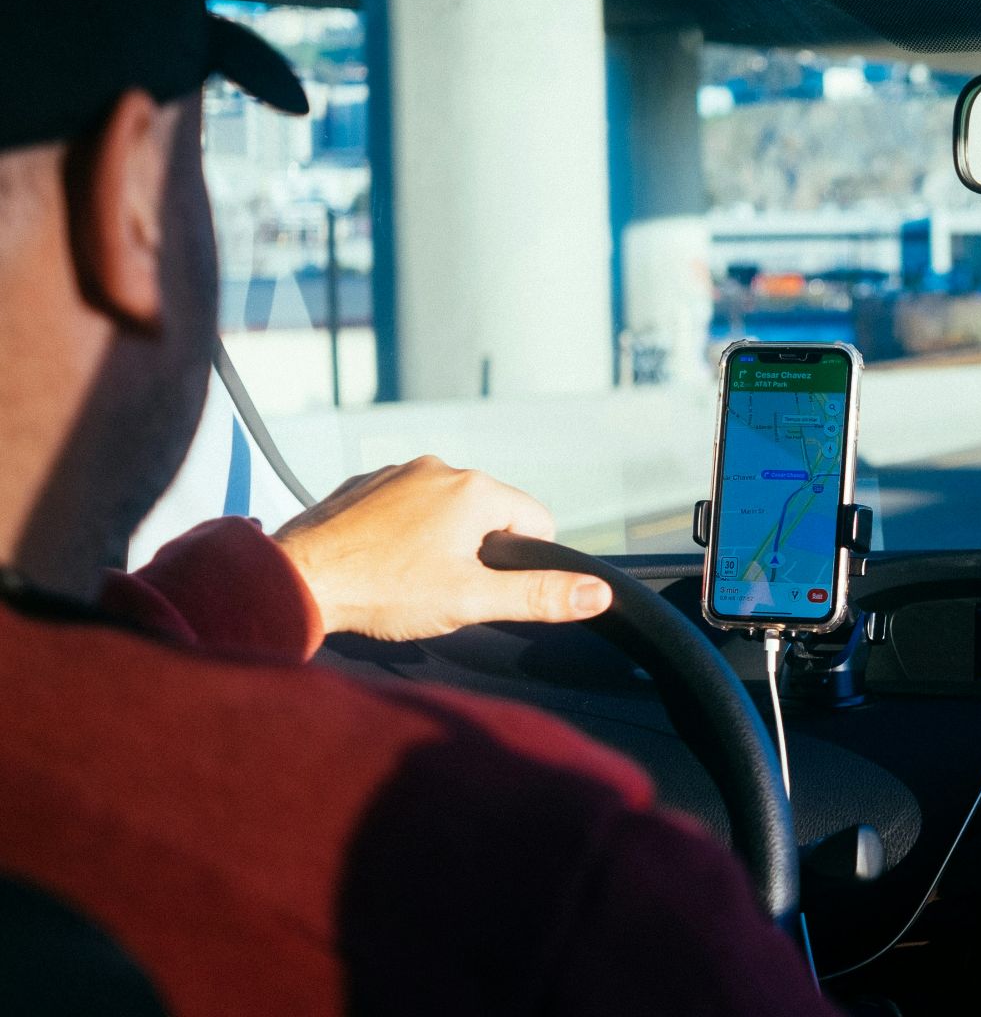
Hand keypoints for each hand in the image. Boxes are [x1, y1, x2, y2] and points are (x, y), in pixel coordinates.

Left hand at [274, 456, 613, 640]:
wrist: (295, 580)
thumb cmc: (383, 591)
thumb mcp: (472, 601)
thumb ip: (539, 595)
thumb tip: (597, 593)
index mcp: (476, 490)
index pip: (536, 522)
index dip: (520, 564)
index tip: (483, 587)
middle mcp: (440, 468)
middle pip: (490, 514)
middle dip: (477, 552)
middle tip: (441, 589)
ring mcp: (397, 472)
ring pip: (445, 509)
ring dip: (438, 540)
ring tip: (406, 578)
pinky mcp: (362, 484)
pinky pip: (403, 506)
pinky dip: (400, 532)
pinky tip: (380, 562)